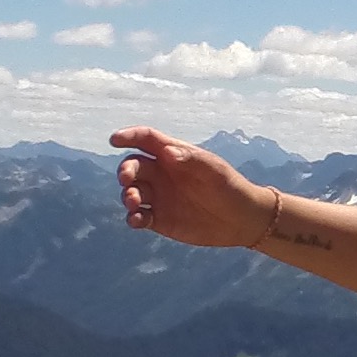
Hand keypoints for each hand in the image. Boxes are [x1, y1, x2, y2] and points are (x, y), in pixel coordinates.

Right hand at [111, 127, 271, 249]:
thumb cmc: (230, 186)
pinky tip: (138, 220)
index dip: (129, 136)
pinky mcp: (159, 219)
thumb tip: (166, 152)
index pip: (146, 140)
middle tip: (128, 179)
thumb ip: (191, 159)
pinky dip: (133, 218)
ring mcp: (159, 196)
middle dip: (126, 171)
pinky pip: (138, 217)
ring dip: (127, 195)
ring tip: (135, 202)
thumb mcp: (214, 170)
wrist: (241, 219)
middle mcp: (162, 174)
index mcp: (173, 155)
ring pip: (131, 192)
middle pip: (133, 166)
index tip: (114, 140)